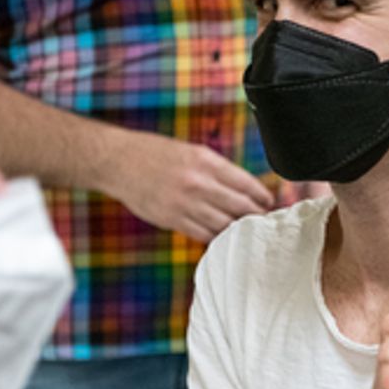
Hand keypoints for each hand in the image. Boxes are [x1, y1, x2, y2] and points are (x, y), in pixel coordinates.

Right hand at [101, 132, 273, 242]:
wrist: (119, 162)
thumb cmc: (156, 153)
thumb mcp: (192, 152)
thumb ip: (217, 170)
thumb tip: (244, 188)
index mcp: (206, 161)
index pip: (246, 184)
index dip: (262, 196)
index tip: (270, 202)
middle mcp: (198, 183)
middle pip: (240, 206)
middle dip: (256, 215)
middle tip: (265, 220)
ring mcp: (185, 203)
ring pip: (224, 224)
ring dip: (238, 229)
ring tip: (247, 231)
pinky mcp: (172, 219)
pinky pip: (203, 234)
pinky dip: (215, 236)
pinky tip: (222, 236)